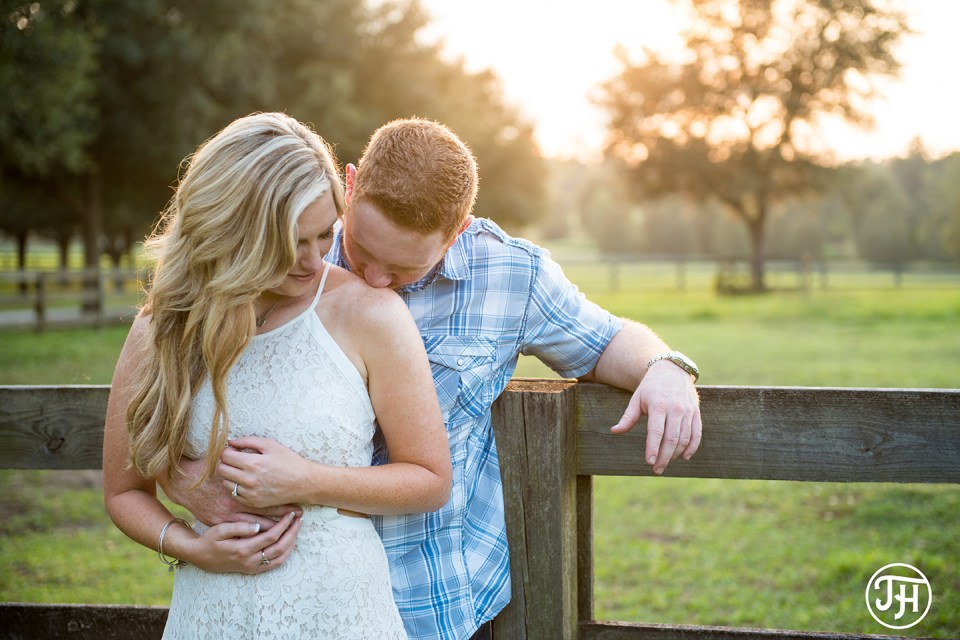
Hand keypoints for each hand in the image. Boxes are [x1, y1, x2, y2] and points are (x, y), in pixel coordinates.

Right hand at [159, 457, 299, 529]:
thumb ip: (243, 457)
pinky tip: (265, 539)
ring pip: (253, 527)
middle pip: (263, 516)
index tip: (299, 508)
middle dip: (281, 520)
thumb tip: (262, 458)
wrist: (183, 483)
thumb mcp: (227, 458)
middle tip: (298, 521)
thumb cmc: (207, 467)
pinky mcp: (218, 522)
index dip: (283, 506)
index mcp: (239, 489)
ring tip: (288, 532)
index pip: (267, 501)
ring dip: (270, 529)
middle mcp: (233, 505)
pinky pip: (240, 531)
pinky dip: (253, 534)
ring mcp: (225, 517)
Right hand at [189, 511, 300, 573]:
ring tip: (296, 529)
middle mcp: (250, 561)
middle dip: (292, 533)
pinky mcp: (252, 571)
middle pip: (280, 548)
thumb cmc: (210, 539)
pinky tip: (289, 541)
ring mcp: (252, 568)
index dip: (284, 525)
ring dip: (291, 543)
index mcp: (243, 549)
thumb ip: (239, 527)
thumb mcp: (220, 529)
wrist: (201, 557)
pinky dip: (285, 553)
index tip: (291, 514)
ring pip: (280, 558)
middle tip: (299, 520)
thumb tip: (258, 526)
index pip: (271, 536)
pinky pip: (274, 565)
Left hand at [219, 436, 314, 508]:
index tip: (235, 451)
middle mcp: (248, 479)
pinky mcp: (253, 502)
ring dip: (230, 475)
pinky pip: (235, 494)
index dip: (228, 451)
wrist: (303, 482)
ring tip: (242, 471)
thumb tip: (230, 442)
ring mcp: (250, 493)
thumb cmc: (288, 461)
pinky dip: (238, 487)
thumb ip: (248, 441)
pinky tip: (248, 481)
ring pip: (226, 483)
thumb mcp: (270, 445)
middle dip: (227, 462)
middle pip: (222, 470)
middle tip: (236, 460)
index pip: (225, 456)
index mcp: (252, 463)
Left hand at [610, 361, 701, 474]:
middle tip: (656, 469)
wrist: (671, 370)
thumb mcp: (637, 399)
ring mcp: (687, 411)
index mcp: (658, 406)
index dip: (653, 448)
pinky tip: (685, 456)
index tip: (649, 462)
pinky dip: (692, 447)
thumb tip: (614, 431)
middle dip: (664, 457)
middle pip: (671, 439)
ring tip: (666, 462)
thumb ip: (628, 417)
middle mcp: (675, 409)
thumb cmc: (650, 387)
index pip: (656, 431)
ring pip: (684, 438)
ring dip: (676, 454)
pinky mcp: (696, 413)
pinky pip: (697, 433)